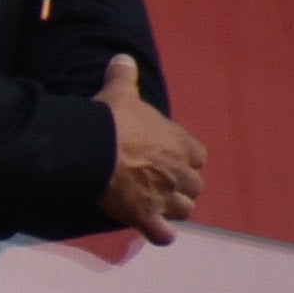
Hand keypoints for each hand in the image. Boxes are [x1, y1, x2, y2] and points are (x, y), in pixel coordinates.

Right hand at [96, 53, 207, 243]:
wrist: (94, 148)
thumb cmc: (112, 119)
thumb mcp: (121, 93)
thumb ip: (125, 76)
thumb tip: (122, 57)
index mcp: (181, 145)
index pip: (199, 156)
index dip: (186, 157)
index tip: (173, 156)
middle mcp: (180, 174)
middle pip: (195, 186)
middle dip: (182, 186)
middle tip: (163, 183)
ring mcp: (164, 197)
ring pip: (184, 210)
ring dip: (174, 209)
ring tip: (158, 206)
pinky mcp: (146, 217)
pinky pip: (162, 235)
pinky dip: (160, 235)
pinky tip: (153, 231)